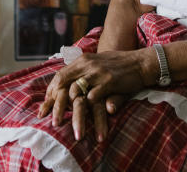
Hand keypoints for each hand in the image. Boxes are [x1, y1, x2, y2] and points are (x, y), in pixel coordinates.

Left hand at [36, 49, 156, 140]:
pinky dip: (86, 108)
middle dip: (54, 104)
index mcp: (83, 61)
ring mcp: (98, 73)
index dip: (51, 93)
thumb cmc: (120, 66)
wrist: (141, 63)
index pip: (60, 76)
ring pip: (75, 92)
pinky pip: (93, 96)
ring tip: (62, 125)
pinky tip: (84, 120)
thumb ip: (84, 72)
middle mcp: (87, 65)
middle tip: (50, 120)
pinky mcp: (109, 82)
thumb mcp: (99, 64)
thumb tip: (70, 86)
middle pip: (62, 84)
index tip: (45, 108)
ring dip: (67, 110)